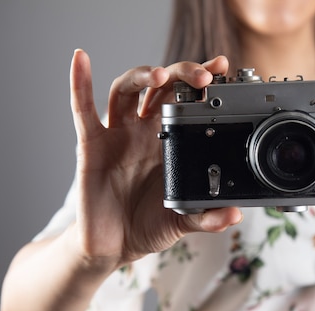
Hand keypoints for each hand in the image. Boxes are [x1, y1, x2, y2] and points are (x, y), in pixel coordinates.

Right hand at [69, 49, 241, 269]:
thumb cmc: (147, 226)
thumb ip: (206, 217)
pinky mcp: (91, 145)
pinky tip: (81, 60)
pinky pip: (82, 110)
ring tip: (160, 75)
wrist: (114, 246)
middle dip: (180, 74)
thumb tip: (234, 215)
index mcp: (169, 141)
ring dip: (142, 76)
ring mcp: (117, 134)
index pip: (185, 100)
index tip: (221, 67)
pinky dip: (79, 83)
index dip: (200, 81)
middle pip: (160, 86)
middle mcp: (144, 131)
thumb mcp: (182, 221)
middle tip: (202, 76)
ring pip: (127, 90)